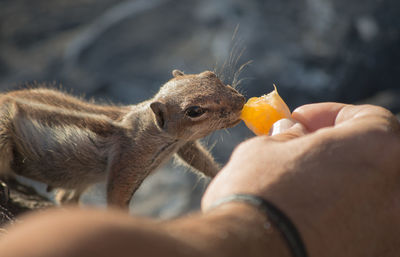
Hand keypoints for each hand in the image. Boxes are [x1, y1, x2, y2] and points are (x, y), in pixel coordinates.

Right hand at [202, 103, 399, 256]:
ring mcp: (391, 231)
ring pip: (367, 192)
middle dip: (336, 147)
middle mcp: (397, 191)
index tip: (300, 120)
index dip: (330, 114)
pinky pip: (361, 224)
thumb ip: (290, 135)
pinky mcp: (375, 256)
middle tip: (302, 148)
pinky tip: (308, 215)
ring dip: (339, 181)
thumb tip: (293, 132)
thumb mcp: (266, 149)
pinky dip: (340, 213)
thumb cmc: (258, 195)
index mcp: (378, 149)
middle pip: (372, 156)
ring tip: (301, 184)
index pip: (368, 118)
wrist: (250, 255)